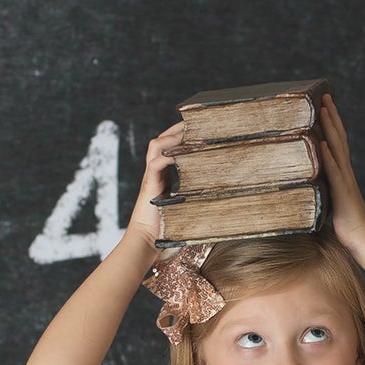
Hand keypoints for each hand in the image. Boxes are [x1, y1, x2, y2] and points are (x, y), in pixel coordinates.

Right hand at [125, 120, 185, 248]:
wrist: (145, 242)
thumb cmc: (165, 229)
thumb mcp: (183, 207)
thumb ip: (193, 198)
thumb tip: (218, 197)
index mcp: (161, 175)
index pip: (167, 147)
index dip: (179, 135)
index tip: (196, 128)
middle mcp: (154, 173)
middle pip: (161, 140)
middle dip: (176, 129)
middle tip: (194, 122)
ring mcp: (150, 178)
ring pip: (156, 146)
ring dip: (172, 138)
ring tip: (188, 133)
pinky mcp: (149, 186)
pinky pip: (156, 164)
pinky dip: (167, 156)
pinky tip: (180, 154)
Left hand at [317, 93, 364, 252]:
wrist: (363, 241)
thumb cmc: (347, 226)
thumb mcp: (332, 202)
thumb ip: (324, 189)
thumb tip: (310, 185)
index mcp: (343, 173)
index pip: (337, 142)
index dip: (332, 123)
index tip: (324, 104)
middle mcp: (345, 172)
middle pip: (338, 138)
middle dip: (331, 116)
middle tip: (323, 96)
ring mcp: (344, 181)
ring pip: (336, 149)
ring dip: (329, 128)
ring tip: (322, 110)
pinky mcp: (342, 193)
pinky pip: (334, 172)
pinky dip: (327, 157)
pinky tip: (321, 143)